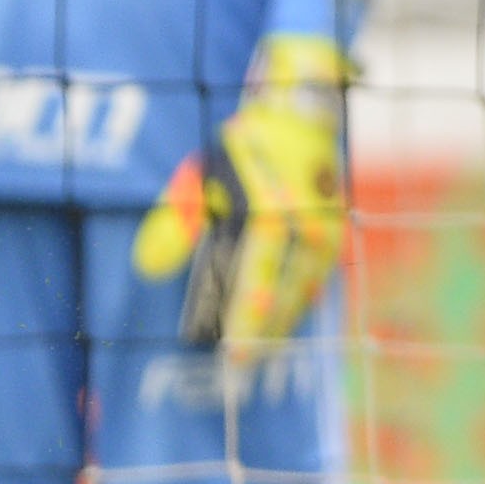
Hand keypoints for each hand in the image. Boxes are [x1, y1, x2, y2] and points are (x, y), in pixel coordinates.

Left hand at [132, 34, 351, 357]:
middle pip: (286, 300)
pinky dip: (294, 301)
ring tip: (258, 351)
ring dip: (281, 323)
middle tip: (240, 369)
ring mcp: (329, 233)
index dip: (247, 327)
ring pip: (304, 294)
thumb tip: (147, 270)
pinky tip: (277, 321)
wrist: (302, 114)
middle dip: (264, 335)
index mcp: (273, 217)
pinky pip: (314, 279)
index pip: (258, 286)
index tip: (235, 360)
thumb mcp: (201, 178)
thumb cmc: (244, 147)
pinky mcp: (336, 233)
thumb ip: (175, 223)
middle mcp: (309, 230)